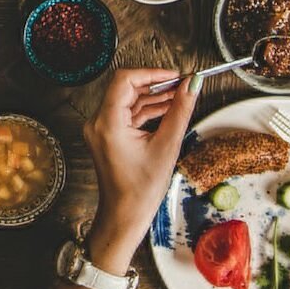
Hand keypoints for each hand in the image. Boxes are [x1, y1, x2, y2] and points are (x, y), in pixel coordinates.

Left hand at [81, 69, 198, 272]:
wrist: (124, 215)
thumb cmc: (141, 190)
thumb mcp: (166, 147)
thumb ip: (180, 112)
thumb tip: (191, 87)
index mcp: (107, 122)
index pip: (124, 80)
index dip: (151, 73)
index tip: (175, 75)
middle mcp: (98, 121)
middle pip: (126, 88)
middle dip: (155, 84)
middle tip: (182, 84)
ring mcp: (100, 128)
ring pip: (127, 101)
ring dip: (153, 97)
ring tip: (180, 96)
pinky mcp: (107, 135)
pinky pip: (126, 114)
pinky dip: (146, 110)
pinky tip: (168, 109)